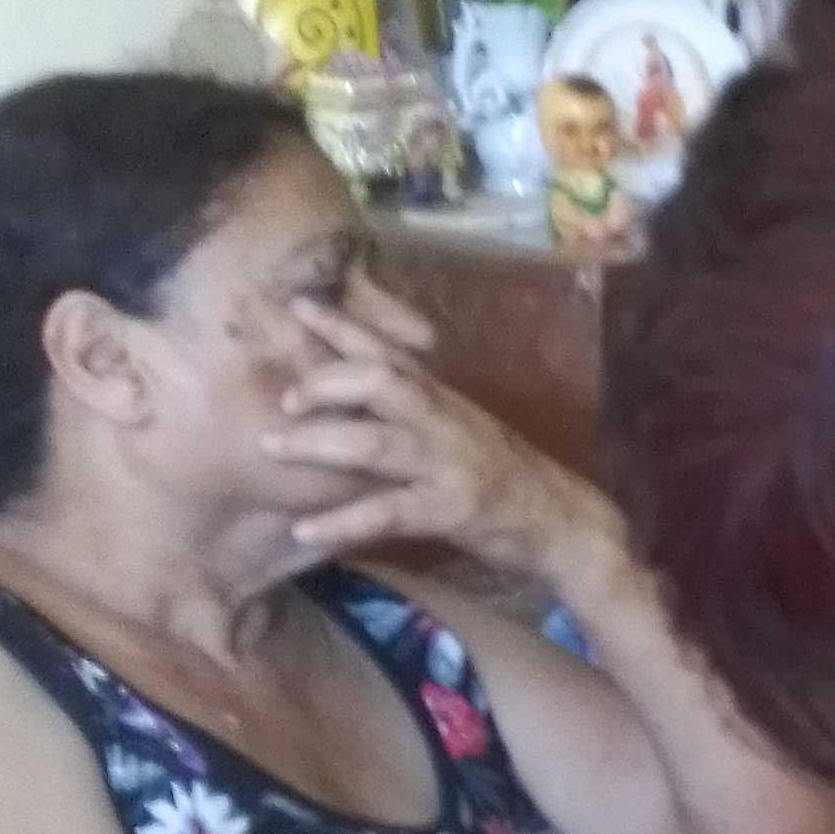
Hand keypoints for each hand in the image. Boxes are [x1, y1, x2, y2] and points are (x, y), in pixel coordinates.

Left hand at [262, 296, 594, 578]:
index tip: (296, 305)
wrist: (564, 522)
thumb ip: (418, 407)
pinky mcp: (450, 511)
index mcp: (442, 398)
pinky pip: (387, 513)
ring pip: (375, 443)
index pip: (389, 350)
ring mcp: (447, 465)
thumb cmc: (506, 476)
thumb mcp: (462, 428)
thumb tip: (360, 388)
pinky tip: (304, 528)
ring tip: (270, 447)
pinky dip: (341, 521)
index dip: (342, 326)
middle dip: (326, 381)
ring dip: (317, 443)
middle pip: (380, 380)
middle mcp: (443, 421)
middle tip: (285, 397)